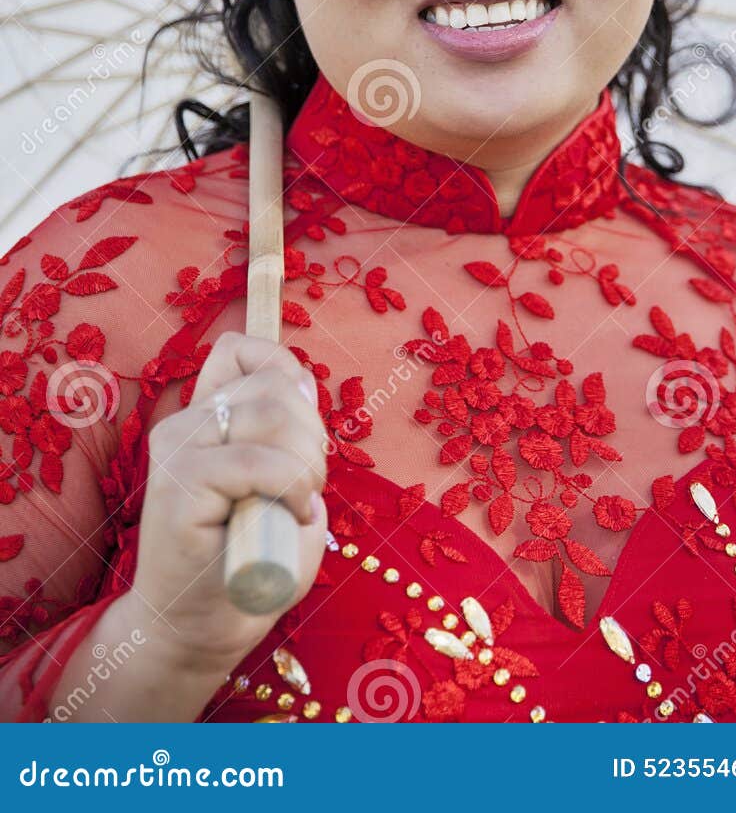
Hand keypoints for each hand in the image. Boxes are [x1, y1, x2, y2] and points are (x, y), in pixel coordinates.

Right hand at [128, 330, 328, 676]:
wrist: (201, 631)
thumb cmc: (250, 557)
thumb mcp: (283, 477)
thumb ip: (287, 425)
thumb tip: (299, 380)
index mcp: (204, 415)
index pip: (242, 350)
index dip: (287, 373)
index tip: (303, 429)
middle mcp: (184, 423)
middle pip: (274, 383)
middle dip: (314, 432)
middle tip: (310, 485)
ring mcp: (176, 451)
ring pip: (271, 413)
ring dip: (308, 460)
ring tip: (302, 501)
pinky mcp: (178, 487)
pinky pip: (257, 462)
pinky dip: (293, 485)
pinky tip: (295, 516)